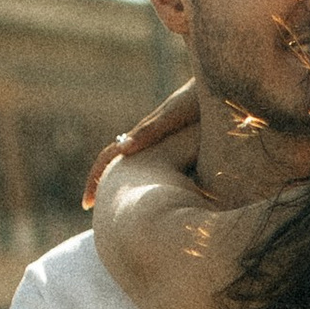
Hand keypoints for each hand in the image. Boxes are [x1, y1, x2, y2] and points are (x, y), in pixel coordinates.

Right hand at [83, 81, 199, 209]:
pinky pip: (165, 172)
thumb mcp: (175, 114)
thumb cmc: (200, 99)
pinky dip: (156, 188)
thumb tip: (122, 149)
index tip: (86, 205)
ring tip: (130, 217)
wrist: (224, 88)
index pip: (108, 158)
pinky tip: (167, 204)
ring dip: (131, 190)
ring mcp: (166, 145)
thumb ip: (151, 130)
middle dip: (109, 191)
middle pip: (120, 168)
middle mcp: (151, 141)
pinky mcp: (185, 149)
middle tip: (104, 220)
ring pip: (142, 171)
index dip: (94, 181)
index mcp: (142, 136)